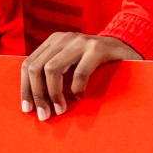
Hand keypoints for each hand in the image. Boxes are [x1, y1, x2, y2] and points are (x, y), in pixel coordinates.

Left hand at [21, 33, 140, 120]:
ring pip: (52, 69)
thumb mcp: (71, 62)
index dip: (25, 88)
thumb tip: (34, 100)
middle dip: (38, 95)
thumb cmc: (96, 61)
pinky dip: (77, 88)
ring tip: (60, 109)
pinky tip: (80, 96)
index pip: (28, 64)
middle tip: (44, 114)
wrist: (127, 47)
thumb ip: (54, 72)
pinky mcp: (98, 49)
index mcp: (54, 41)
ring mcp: (81, 42)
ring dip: (53, 94)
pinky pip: (79, 72)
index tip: (28, 109)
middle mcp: (64, 38)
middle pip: (37, 68)